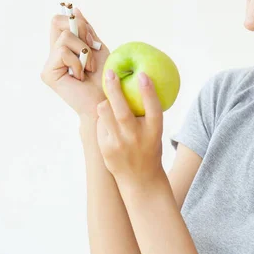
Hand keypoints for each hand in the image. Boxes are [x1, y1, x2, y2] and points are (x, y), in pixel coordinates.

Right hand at [40, 7, 110, 118]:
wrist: (107, 101)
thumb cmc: (106, 78)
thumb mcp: (98, 49)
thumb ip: (86, 30)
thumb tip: (75, 9)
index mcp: (65, 47)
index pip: (61, 20)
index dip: (77, 22)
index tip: (92, 40)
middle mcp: (54, 54)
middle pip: (56, 21)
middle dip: (80, 31)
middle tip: (90, 50)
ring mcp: (49, 63)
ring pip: (64, 37)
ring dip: (84, 52)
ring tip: (88, 68)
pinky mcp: (47, 73)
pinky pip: (62, 52)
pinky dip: (78, 62)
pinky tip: (81, 76)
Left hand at [96, 69, 163, 185]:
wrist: (140, 180)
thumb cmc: (148, 149)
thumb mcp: (154, 133)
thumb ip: (145, 115)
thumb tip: (136, 87)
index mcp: (154, 131)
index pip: (153, 107)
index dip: (148, 90)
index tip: (142, 74)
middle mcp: (136, 137)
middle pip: (122, 109)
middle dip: (114, 88)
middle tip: (110, 73)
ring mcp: (119, 143)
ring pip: (104, 113)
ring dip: (105, 103)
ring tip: (108, 102)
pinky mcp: (106, 148)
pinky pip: (100, 125)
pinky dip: (103, 120)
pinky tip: (108, 125)